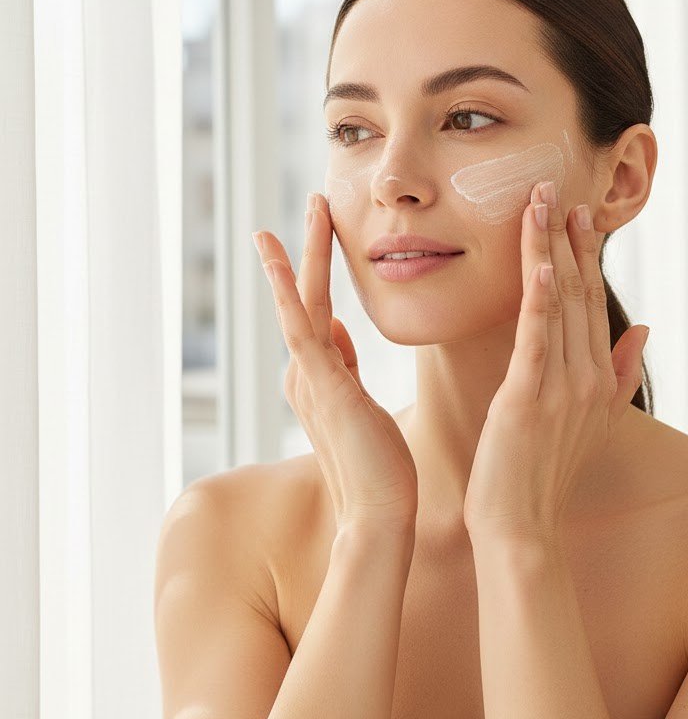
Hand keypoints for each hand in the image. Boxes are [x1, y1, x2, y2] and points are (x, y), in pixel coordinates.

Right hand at [254, 192, 418, 534]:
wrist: (379, 516)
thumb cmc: (379, 468)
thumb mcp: (359, 405)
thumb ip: (343, 365)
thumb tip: (335, 325)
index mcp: (321, 377)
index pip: (319, 311)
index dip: (318, 271)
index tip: (324, 234)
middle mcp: (308, 374)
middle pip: (307, 298)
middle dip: (310, 250)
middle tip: (317, 202)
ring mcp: (310, 379)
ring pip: (301, 304)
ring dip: (301, 255)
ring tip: (309, 209)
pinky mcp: (320, 387)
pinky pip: (301, 329)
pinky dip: (287, 292)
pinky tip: (278, 259)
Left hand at [462, 180, 649, 543]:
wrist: (522, 526)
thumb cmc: (546, 472)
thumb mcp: (594, 420)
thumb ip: (622, 373)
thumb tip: (644, 328)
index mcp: (599, 379)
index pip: (593, 305)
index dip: (586, 257)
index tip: (579, 216)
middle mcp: (587, 377)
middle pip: (579, 294)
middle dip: (569, 240)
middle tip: (559, 190)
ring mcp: (560, 387)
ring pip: (557, 305)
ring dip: (549, 252)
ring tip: (543, 205)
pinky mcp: (527, 398)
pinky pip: (536, 340)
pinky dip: (538, 301)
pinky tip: (539, 266)